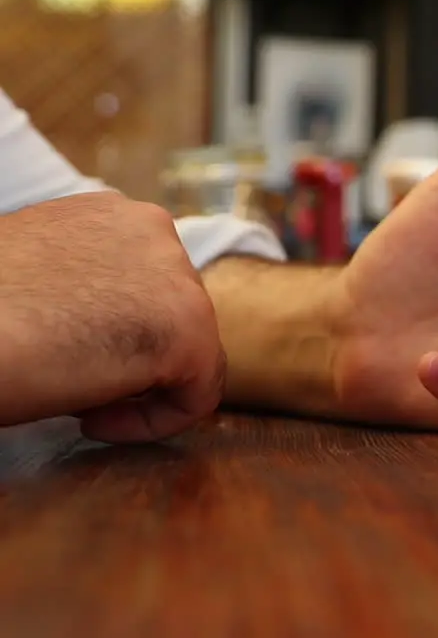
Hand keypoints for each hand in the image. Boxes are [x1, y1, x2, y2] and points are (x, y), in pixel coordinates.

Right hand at [0, 192, 224, 442]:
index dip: (111, 331)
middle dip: (128, 357)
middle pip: (172, 316)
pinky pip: (198, 394)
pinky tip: (91, 420)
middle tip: (67, 378)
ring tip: (74, 398)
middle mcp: (153, 230)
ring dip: (136, 387)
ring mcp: (178, 276)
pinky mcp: (189, 330)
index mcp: (113, 215)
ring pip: (188, 354)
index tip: (63, 353)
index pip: (145, 285)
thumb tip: (108, 323)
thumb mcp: (39, 275)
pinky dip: (152, 422)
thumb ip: (85, 284)